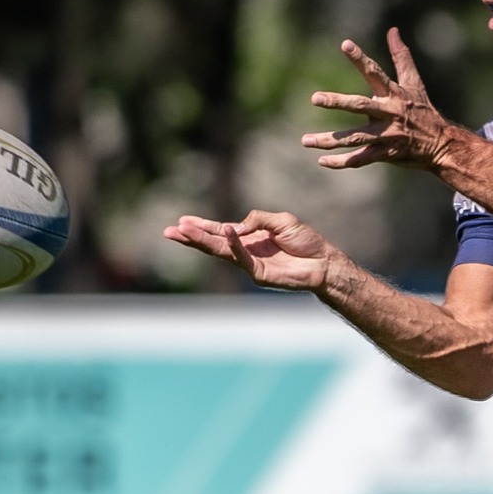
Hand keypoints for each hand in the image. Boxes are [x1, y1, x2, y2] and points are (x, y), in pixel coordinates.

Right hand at [161, 210, 338, 292]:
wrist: (323, 261)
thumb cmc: (304, 241)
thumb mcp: (279, 220)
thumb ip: (256, 219)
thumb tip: (234, 226)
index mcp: (248, 238)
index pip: (219, 231)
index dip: (201, 227)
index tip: (181, 222)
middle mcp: (245, 251)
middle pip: (212, 243)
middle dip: (191, 237)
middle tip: (168, 231)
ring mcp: (250, 264)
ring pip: (221, 251)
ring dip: (202, 241)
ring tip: (184, 232)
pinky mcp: (259, 274)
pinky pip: (242, 258)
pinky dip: (234, 245)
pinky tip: (225, 233)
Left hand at [302, 28, 458, 170]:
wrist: (442, 144)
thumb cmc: (423, 110)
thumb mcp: (414, 83)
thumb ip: (401, 57)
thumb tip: (393, 30)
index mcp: (393, 94)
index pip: (375, 72)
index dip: (360, 58)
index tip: (345, 44)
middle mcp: (389, 113)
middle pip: (360, 106)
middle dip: (338, 102)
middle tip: (315, 98)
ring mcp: (386, 135)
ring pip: (355, 137)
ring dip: (330, 140)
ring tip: (306, 140)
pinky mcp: (385, 154)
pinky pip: (360, 159)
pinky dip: (341, 162)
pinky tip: (322, 161)